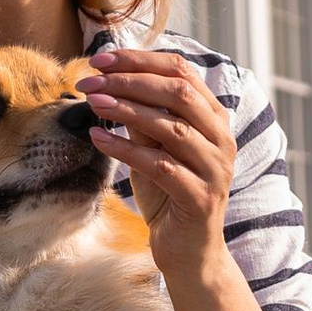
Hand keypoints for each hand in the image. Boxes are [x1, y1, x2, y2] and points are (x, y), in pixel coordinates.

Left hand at [78, 48, 236, 293]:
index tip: (100, 59)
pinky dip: (127, 149)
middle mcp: (222, 138)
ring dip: (126, 110)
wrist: (188, 251)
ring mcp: (215, 168)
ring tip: (92, 103)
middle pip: (179, 92)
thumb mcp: (153, 147)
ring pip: (172, 127)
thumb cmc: (168, 194)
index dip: (140, 59)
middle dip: (129, 80)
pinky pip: (161, 166)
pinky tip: (99, 139)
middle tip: (89, 80)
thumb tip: (110, 78)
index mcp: (214, 117)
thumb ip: (143, 115)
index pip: (181, 71)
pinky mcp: (200, 197)